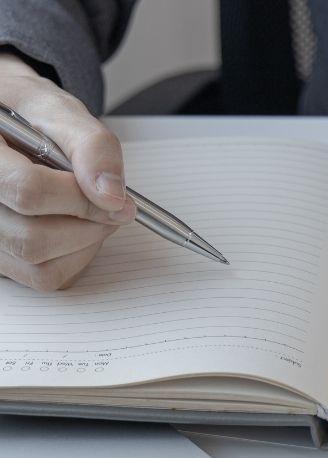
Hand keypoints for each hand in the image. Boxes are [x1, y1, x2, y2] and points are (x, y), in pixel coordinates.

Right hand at [0, 53, 133, 290]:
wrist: (4, 123)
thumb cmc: (26, 115)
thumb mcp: (57, 111)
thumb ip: (90, 145)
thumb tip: (112, 195)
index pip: (29, 192)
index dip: (82, 199)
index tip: (117, 198)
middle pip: (34, 238)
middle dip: (89, 224)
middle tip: (110, 204)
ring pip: (38, 263)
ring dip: (85, 242)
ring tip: (93, 211)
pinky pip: (42, 277)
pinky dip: (75, 258)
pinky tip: (78, 229)